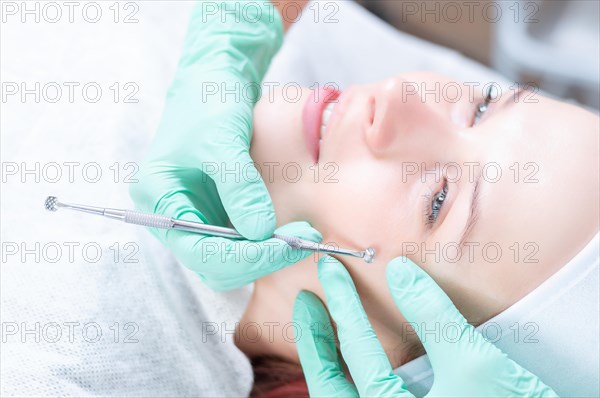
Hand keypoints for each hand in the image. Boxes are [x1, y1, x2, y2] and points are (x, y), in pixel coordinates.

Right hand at [130, 1, 320, 290]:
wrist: (215, 80)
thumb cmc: (210, 103)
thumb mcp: (223, 140)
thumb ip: (240, 187)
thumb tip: (263, 233)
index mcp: (157, 200)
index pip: (199, 250)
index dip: (243, 256)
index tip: (284, 247)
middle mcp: (173, 216)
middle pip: (213, 264)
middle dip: (257, 259)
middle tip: (301, 242)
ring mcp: (196, 216)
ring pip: (229, 260)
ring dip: (264, 255)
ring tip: (301, 237)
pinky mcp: (217, 212)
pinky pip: (240, 243)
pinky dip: (265, 243)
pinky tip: (290, 232)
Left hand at [293, 256, 557, 396]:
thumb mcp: (475, 362)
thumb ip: (433, 315)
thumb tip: (399, 271)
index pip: (357, 350)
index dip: (343, 304)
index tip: (330, 273)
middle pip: (330, 387)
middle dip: (315, 341)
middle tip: (307, 303)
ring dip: (327, 363)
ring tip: (321, 331)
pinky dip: (350, 382)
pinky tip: (353, 365)